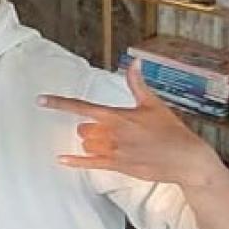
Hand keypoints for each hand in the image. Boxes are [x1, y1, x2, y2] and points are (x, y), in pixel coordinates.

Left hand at [40, 60, 221, 185]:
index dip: (59, 103)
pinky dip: (74, 161)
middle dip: (89, 128)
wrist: (185, 158)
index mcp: (117, 115)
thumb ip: (137, 84)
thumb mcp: (153, 103)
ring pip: (86, 144)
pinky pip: (89, 163)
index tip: (42, 100)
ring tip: (109, 141)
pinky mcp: (117, 166)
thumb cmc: (171, 130)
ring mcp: (113, 151)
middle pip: (83, 129)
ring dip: (91, 142)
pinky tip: (62, 159)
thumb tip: (134, 62)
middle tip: (106, 128)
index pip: (81, 107)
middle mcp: (111, 134)